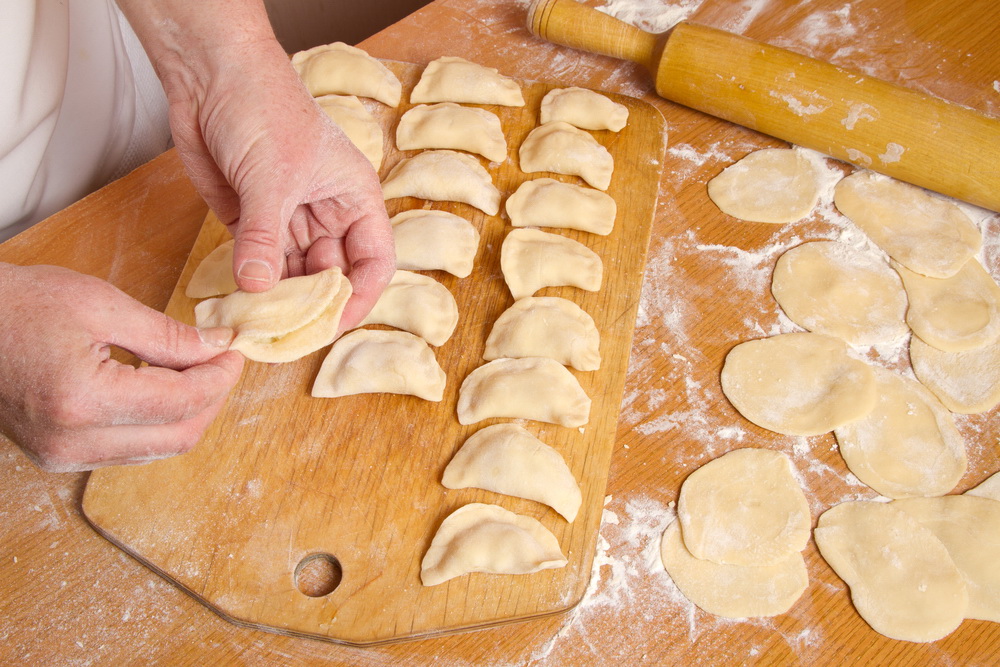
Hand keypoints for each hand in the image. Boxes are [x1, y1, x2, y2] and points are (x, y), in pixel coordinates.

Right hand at [0, 264, 243, 471]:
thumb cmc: (18, 305)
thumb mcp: (101, 306)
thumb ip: (166, 335)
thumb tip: (216, 348)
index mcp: (83, 401)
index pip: (181, 402)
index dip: (219, 378)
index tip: (233, 353)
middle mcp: (73, 441)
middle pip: (177, 437)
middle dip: (211, 400)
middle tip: (221, 363)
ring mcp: (62, 456)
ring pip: (157, 450)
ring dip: (187, 414)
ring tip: (193, 371)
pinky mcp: (58, 456)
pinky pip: (129, 450)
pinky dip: (156, 423)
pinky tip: (160, 388)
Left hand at [119, 0, 395, 330]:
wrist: (210, 76)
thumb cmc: (262, 106)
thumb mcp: (271, 175)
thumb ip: (265, 236)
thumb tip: (257, 288)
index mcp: (354, 198)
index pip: (373, 260)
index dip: (360, 296)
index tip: (335, 324)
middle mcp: (326, 214)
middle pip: (332, 274)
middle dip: (314, 304)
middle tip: (290, 333)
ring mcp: (288, 219)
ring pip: (293, 274)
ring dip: (279, 298)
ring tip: (261, 323)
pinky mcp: (251, 222)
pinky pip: (258, 263)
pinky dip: (251, 284)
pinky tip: (241, 303)